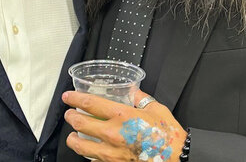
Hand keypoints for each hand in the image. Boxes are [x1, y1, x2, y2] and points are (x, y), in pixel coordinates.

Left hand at [63, 89, 186, 161]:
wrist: (177, 159)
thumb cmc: (168, 135)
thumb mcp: (156, 109)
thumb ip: (141, 98)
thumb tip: (133, 91)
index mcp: (121, 116)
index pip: (90, 103)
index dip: (75, 98)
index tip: (68, 96)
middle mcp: (112, 134)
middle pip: (80, 123)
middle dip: (71, 117)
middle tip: (70, 114)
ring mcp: (111, 153)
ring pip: (80, 146)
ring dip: (73, 139)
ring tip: (73, 135)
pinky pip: (94, 161)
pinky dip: (90, 156)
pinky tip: (91, 152)